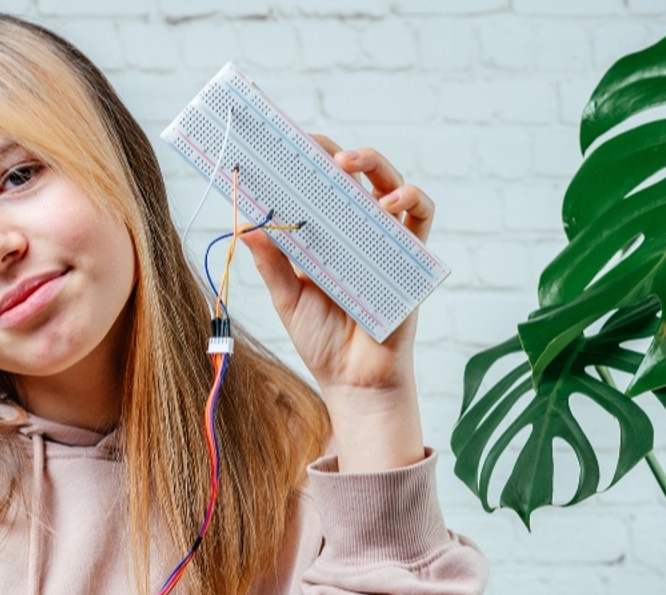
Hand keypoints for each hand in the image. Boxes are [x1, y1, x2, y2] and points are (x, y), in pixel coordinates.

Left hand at [239, 137, 430, 470]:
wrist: (353, 380)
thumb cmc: (321, 339)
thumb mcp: (286, 298)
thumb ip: (270, 263)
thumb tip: (244, 224)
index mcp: (323, 235)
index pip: (315, 188)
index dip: (303, 162)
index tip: (281, 143)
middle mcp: (355, 231)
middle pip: (353, 177)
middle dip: (334, 153)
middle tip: (313, 145)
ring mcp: (384, 241)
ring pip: (388, 185)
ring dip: (373, 165)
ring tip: (348, 162)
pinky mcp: (410, 258)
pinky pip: (421, 220)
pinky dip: (412, 202)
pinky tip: (392, 202)